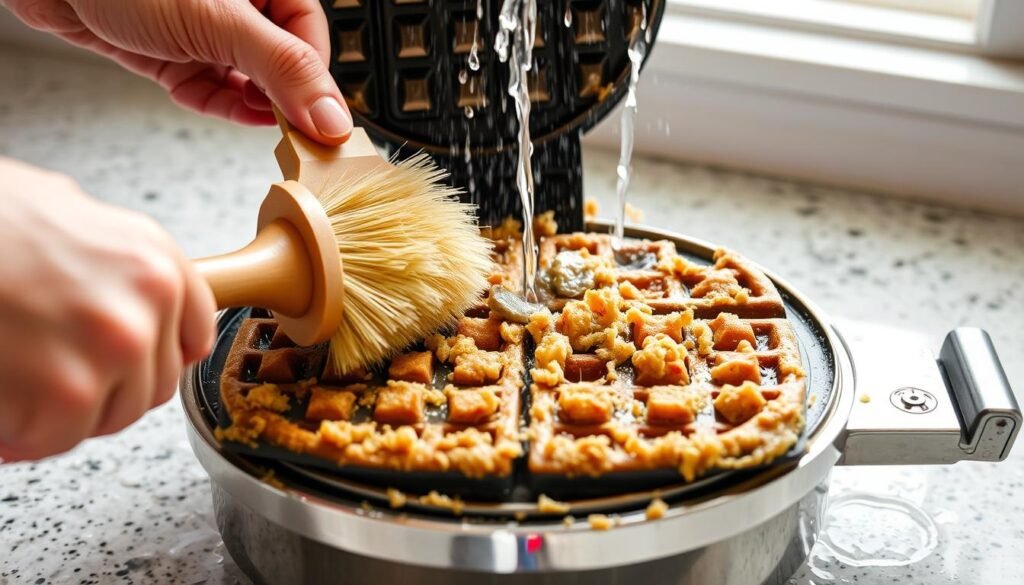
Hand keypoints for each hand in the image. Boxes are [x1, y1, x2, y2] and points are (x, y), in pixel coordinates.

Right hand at [0, 157, 216, 461]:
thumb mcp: (62, 209)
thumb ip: (107, 259)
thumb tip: (116, 289)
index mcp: (151, 256)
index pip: (192, 335)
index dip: (156, 357)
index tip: (132, 367)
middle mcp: (147, 299)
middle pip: (153, 385)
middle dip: (104, 392)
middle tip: (53, 382)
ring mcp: (115, 346)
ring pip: (111, 416)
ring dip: (64, 416)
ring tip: (19, 387)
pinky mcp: (70, 390)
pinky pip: (60, 438)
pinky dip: (24, 435)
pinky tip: (2, 409)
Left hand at [2, 0, 351, 144]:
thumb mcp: (223, 23)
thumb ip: (285, 70)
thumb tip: (333, 116)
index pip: (312, 41)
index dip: (317, 86)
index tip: (324, 128)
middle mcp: (240, 6)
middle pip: (282, 63)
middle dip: (283, 98)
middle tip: (296, 134)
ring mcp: (205, 28)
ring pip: (246, 79)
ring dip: (252, 105)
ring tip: (263, 123)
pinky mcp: (174, 51)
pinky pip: (209, 86)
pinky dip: (220, 104)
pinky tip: (234, 112)